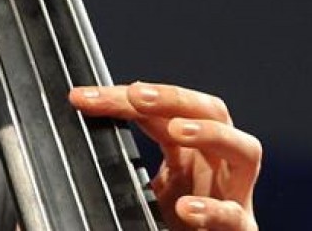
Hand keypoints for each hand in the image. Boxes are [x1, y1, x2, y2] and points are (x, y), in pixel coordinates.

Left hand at [68, 81, 260, 229]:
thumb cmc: (170, 226)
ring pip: (244, 149)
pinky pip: (235, 216)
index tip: (84, 98)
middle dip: (176, 97)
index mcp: (190, 152)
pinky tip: (186, 208)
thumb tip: (67, 158)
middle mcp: (216, 166)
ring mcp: (234, 196)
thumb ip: (120, 170)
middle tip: (137, 95)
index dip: (124, 98)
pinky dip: (212, 210)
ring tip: (177, 130)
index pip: (163, 111)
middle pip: (212, 111)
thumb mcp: (142, 192)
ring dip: (210, 132)